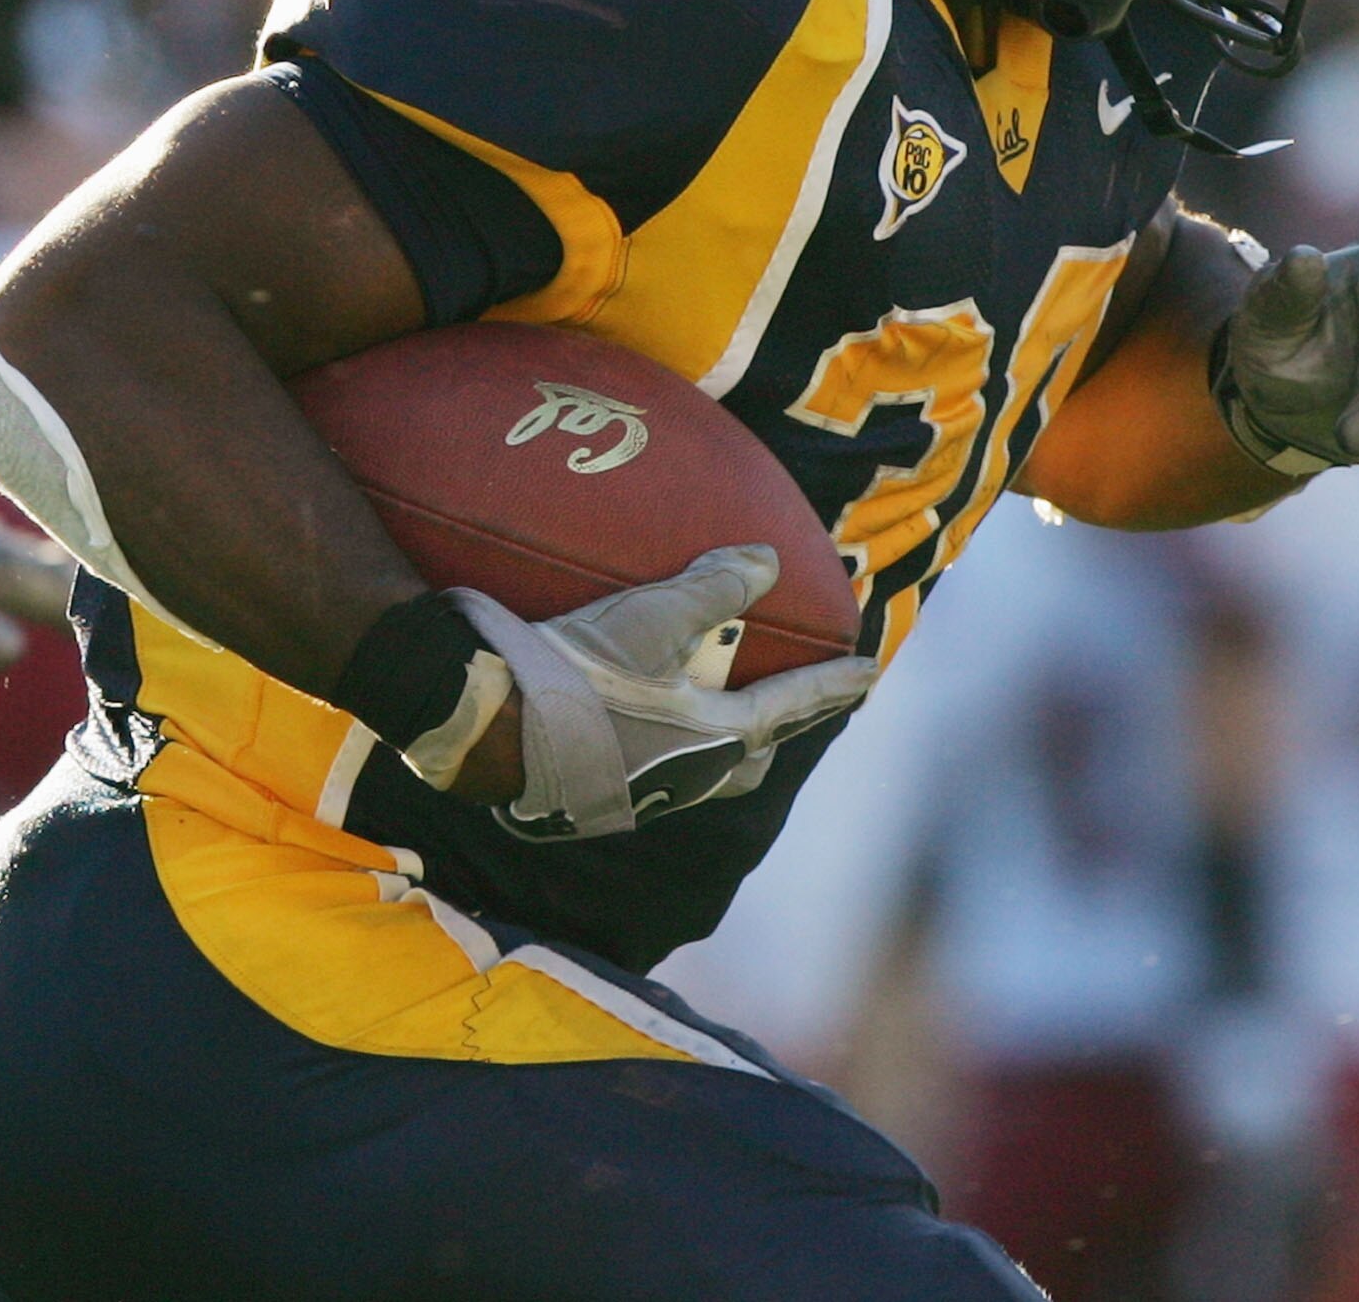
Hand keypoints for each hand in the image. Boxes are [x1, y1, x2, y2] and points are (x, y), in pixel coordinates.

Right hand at [454, 546, 876, 840]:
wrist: (490, 729)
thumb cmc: (579, 673)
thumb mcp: (650, 617)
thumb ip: (713, 586)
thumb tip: (768, 560)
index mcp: (717, 736)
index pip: (792, 705)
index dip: (832, 685)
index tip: (869, 673)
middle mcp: (688, 775)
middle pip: (748, 757)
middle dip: (772, 732)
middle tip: (785, 708)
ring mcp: (640, 794)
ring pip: (699, 771)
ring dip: (716, 744)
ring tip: (708, 716)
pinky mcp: (594, 797)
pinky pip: (649, 771)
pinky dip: (661, 746)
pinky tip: (634, 729)